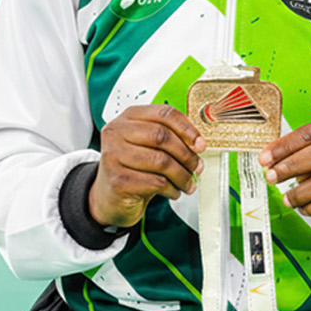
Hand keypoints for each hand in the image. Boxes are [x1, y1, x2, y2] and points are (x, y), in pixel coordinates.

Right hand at [90, 105, 206, 229]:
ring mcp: (113, 155)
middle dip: (187, 154)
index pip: (163, 113)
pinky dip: (171, 189)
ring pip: (161, 161)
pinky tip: (173, 191)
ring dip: (182, 175)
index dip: (187, 128)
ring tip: (188, 183)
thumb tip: (198, 144)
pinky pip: (155, 182)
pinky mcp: (117, 179)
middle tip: (197, 167)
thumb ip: (170, 138)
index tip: (200, 143)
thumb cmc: (134, 168)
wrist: (110, 197)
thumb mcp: (149, 147)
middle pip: (162, 136)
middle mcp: (116, 132)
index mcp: (128, 117)